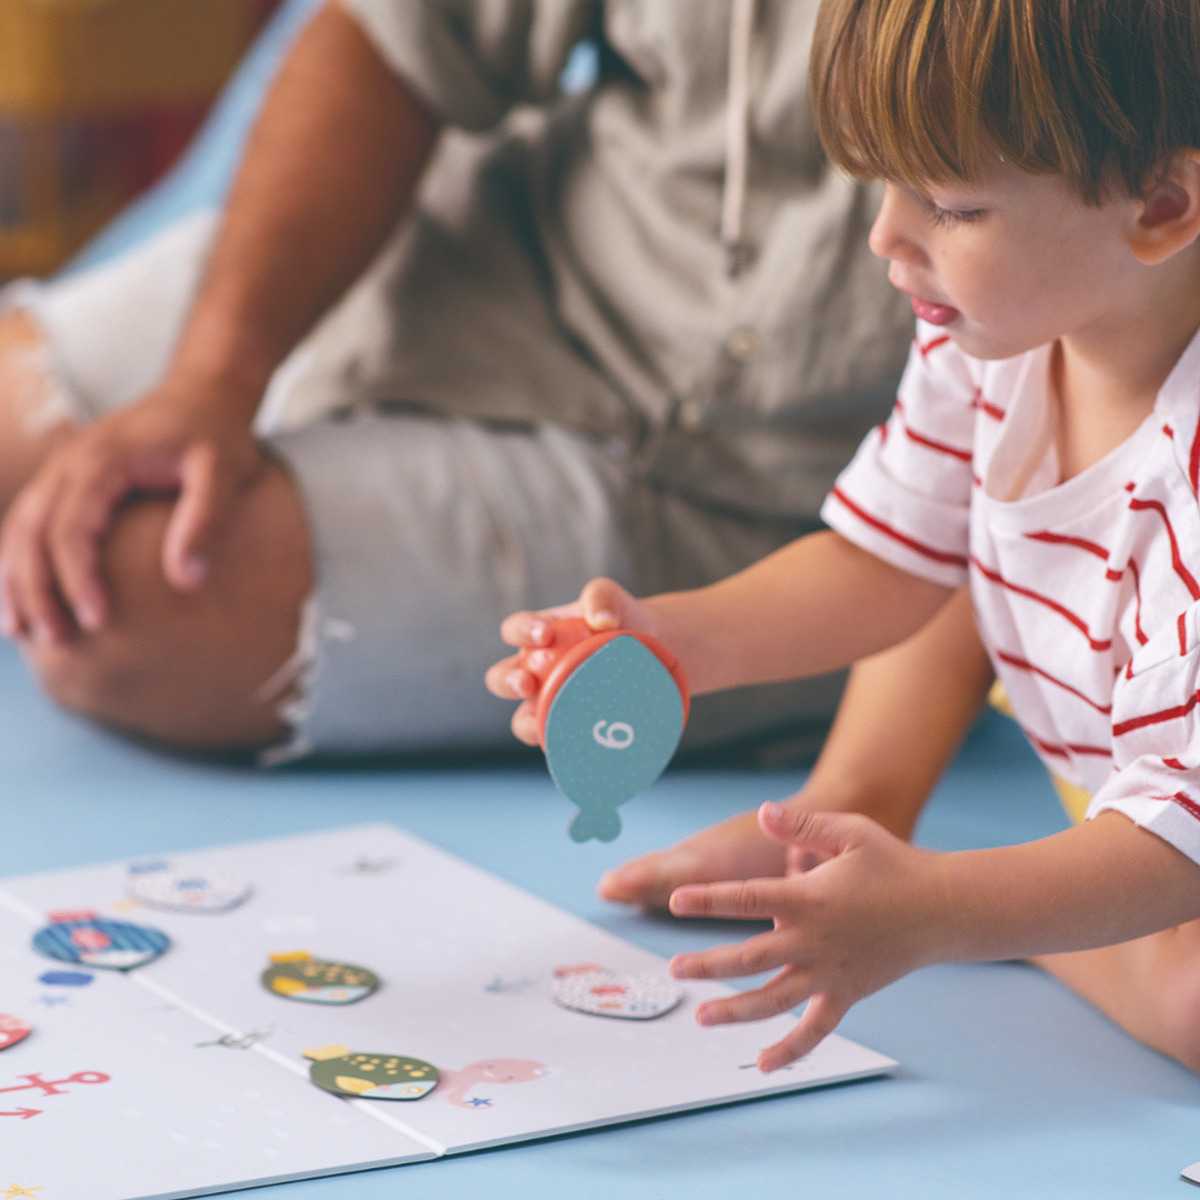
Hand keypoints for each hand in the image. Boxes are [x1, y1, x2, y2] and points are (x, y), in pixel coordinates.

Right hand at [0, 381, 265, 642]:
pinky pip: (28, 520)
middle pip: (30, 531)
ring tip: (20, 632)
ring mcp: (62, 468)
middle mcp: (69, 462)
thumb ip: (206, 520)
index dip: (78, 578)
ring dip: (12, 578)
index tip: (98, 621)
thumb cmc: (216, 435)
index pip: (71, 528)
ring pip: (18, 526)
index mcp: (102, 461)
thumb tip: (186, 580)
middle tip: (55, 640)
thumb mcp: (223, 472)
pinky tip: (20, 597)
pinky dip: (16, 558)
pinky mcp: (67, 479)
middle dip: (35, 589)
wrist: (203, 393)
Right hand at [485, 577, 656, 743]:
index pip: (514, 630)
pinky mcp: (567, 727)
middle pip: (501, 679)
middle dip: (507, 682)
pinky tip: (577, 745)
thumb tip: (603, 620)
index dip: (521, 633)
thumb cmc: (620, 619)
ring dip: (526, 723)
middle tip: (527, 682)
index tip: (544, 635)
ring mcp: (548, 701)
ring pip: (523, 719)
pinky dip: (562, 744)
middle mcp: (533, 670)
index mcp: (536, 634)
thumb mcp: (610, 599)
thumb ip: (601, 597)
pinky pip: (557, 741)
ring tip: (543, 722)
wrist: (648, 649)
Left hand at [667, 802, 949, 1070]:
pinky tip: (763, 1063)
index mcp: (810, 899)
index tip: (677, 901)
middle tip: (674, 969)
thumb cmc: (893, 865)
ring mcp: (830, 973)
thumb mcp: (850, 833)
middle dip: (709, 964)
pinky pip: (816, 1029)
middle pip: (752, 958)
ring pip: (775, 1000)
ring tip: (701, 1016)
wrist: (941, 909)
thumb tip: (764, 812)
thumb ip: (802, 825)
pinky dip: (790, 1049)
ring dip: (736, 1011)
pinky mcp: (846, 994)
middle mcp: (815, 941)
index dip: (711, 901)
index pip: (749, 899)